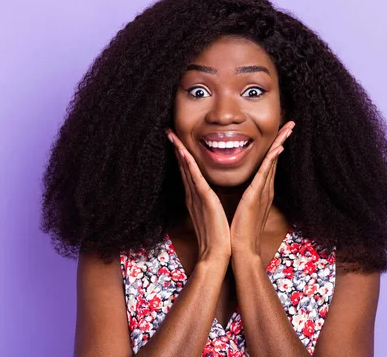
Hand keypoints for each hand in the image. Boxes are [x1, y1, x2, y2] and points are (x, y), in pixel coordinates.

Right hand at [166, 129, 230, 263]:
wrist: (216, 254)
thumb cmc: (217, 236)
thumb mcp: (212, 214)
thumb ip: (208, 202)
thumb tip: (210, 195)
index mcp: (196, 197)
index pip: (188, 172)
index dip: (182, 156)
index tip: (178, 141)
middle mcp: (193, 194)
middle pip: (183, 167)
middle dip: (176, 149)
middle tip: (169, 132)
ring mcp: (196, 196)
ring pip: (186, 169)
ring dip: (179, 151)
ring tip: (172, 136)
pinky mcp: (204, 200)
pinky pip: (195, 178)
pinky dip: (188, 164)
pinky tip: (184, 152)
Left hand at [229, 121, 294, 255]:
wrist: (240, 250)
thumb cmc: (238, 231)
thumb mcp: (243, 208)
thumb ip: (246, 196)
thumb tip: (244, 190)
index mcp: (260, 191)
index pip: (269, 164)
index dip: (275, 147)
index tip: (280, 132)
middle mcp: (265, 189)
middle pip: (275, 159)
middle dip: (283, 140)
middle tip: (291, 123)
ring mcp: (263, 192)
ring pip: (272, 162)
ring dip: (280, 143)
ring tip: (288, 128)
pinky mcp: (256, 196)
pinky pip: (265, 174)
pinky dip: (271, 160)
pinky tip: (277, 148)